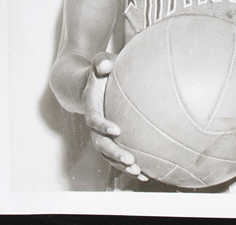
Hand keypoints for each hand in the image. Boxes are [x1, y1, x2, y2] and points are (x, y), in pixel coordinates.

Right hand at [82, 52, 147, 180]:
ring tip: (138, 172)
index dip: (102, 125)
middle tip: (130, 159)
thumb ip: (101, 61)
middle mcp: (93, 121)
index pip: (93, 118)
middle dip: (114, 153)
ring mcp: (100, 132)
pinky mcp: (109, 137)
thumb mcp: (100, 61)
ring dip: (120, 165)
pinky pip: (116, 154)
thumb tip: (105, 65)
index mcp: (91, 104)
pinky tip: (144, 174)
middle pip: (99, 143)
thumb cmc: (101, 69)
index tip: (117, 130)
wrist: (91, 82)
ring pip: (107, 154)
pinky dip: (127, 166)